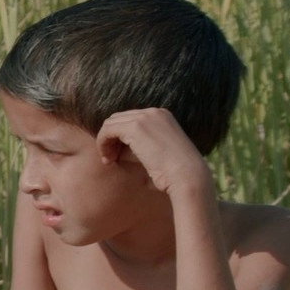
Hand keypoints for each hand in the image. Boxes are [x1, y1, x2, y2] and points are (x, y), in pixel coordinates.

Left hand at [96, 108, 212, 198]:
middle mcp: (154, 112)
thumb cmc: (172, 172)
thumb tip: (115, 149)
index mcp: (162, 116)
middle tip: (109, 158)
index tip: (116, 155)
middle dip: (110, 138)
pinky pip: (108, 130)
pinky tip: (108, 158)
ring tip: (109, 160)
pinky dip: (102, 143)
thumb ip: (137, 146)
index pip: (130, 120)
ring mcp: (145, 117)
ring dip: (105, 142)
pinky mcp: (135, 127)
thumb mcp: (154, 153)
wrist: (187, 176)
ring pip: (111, 124)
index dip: (118, 136)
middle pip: (118, 119)